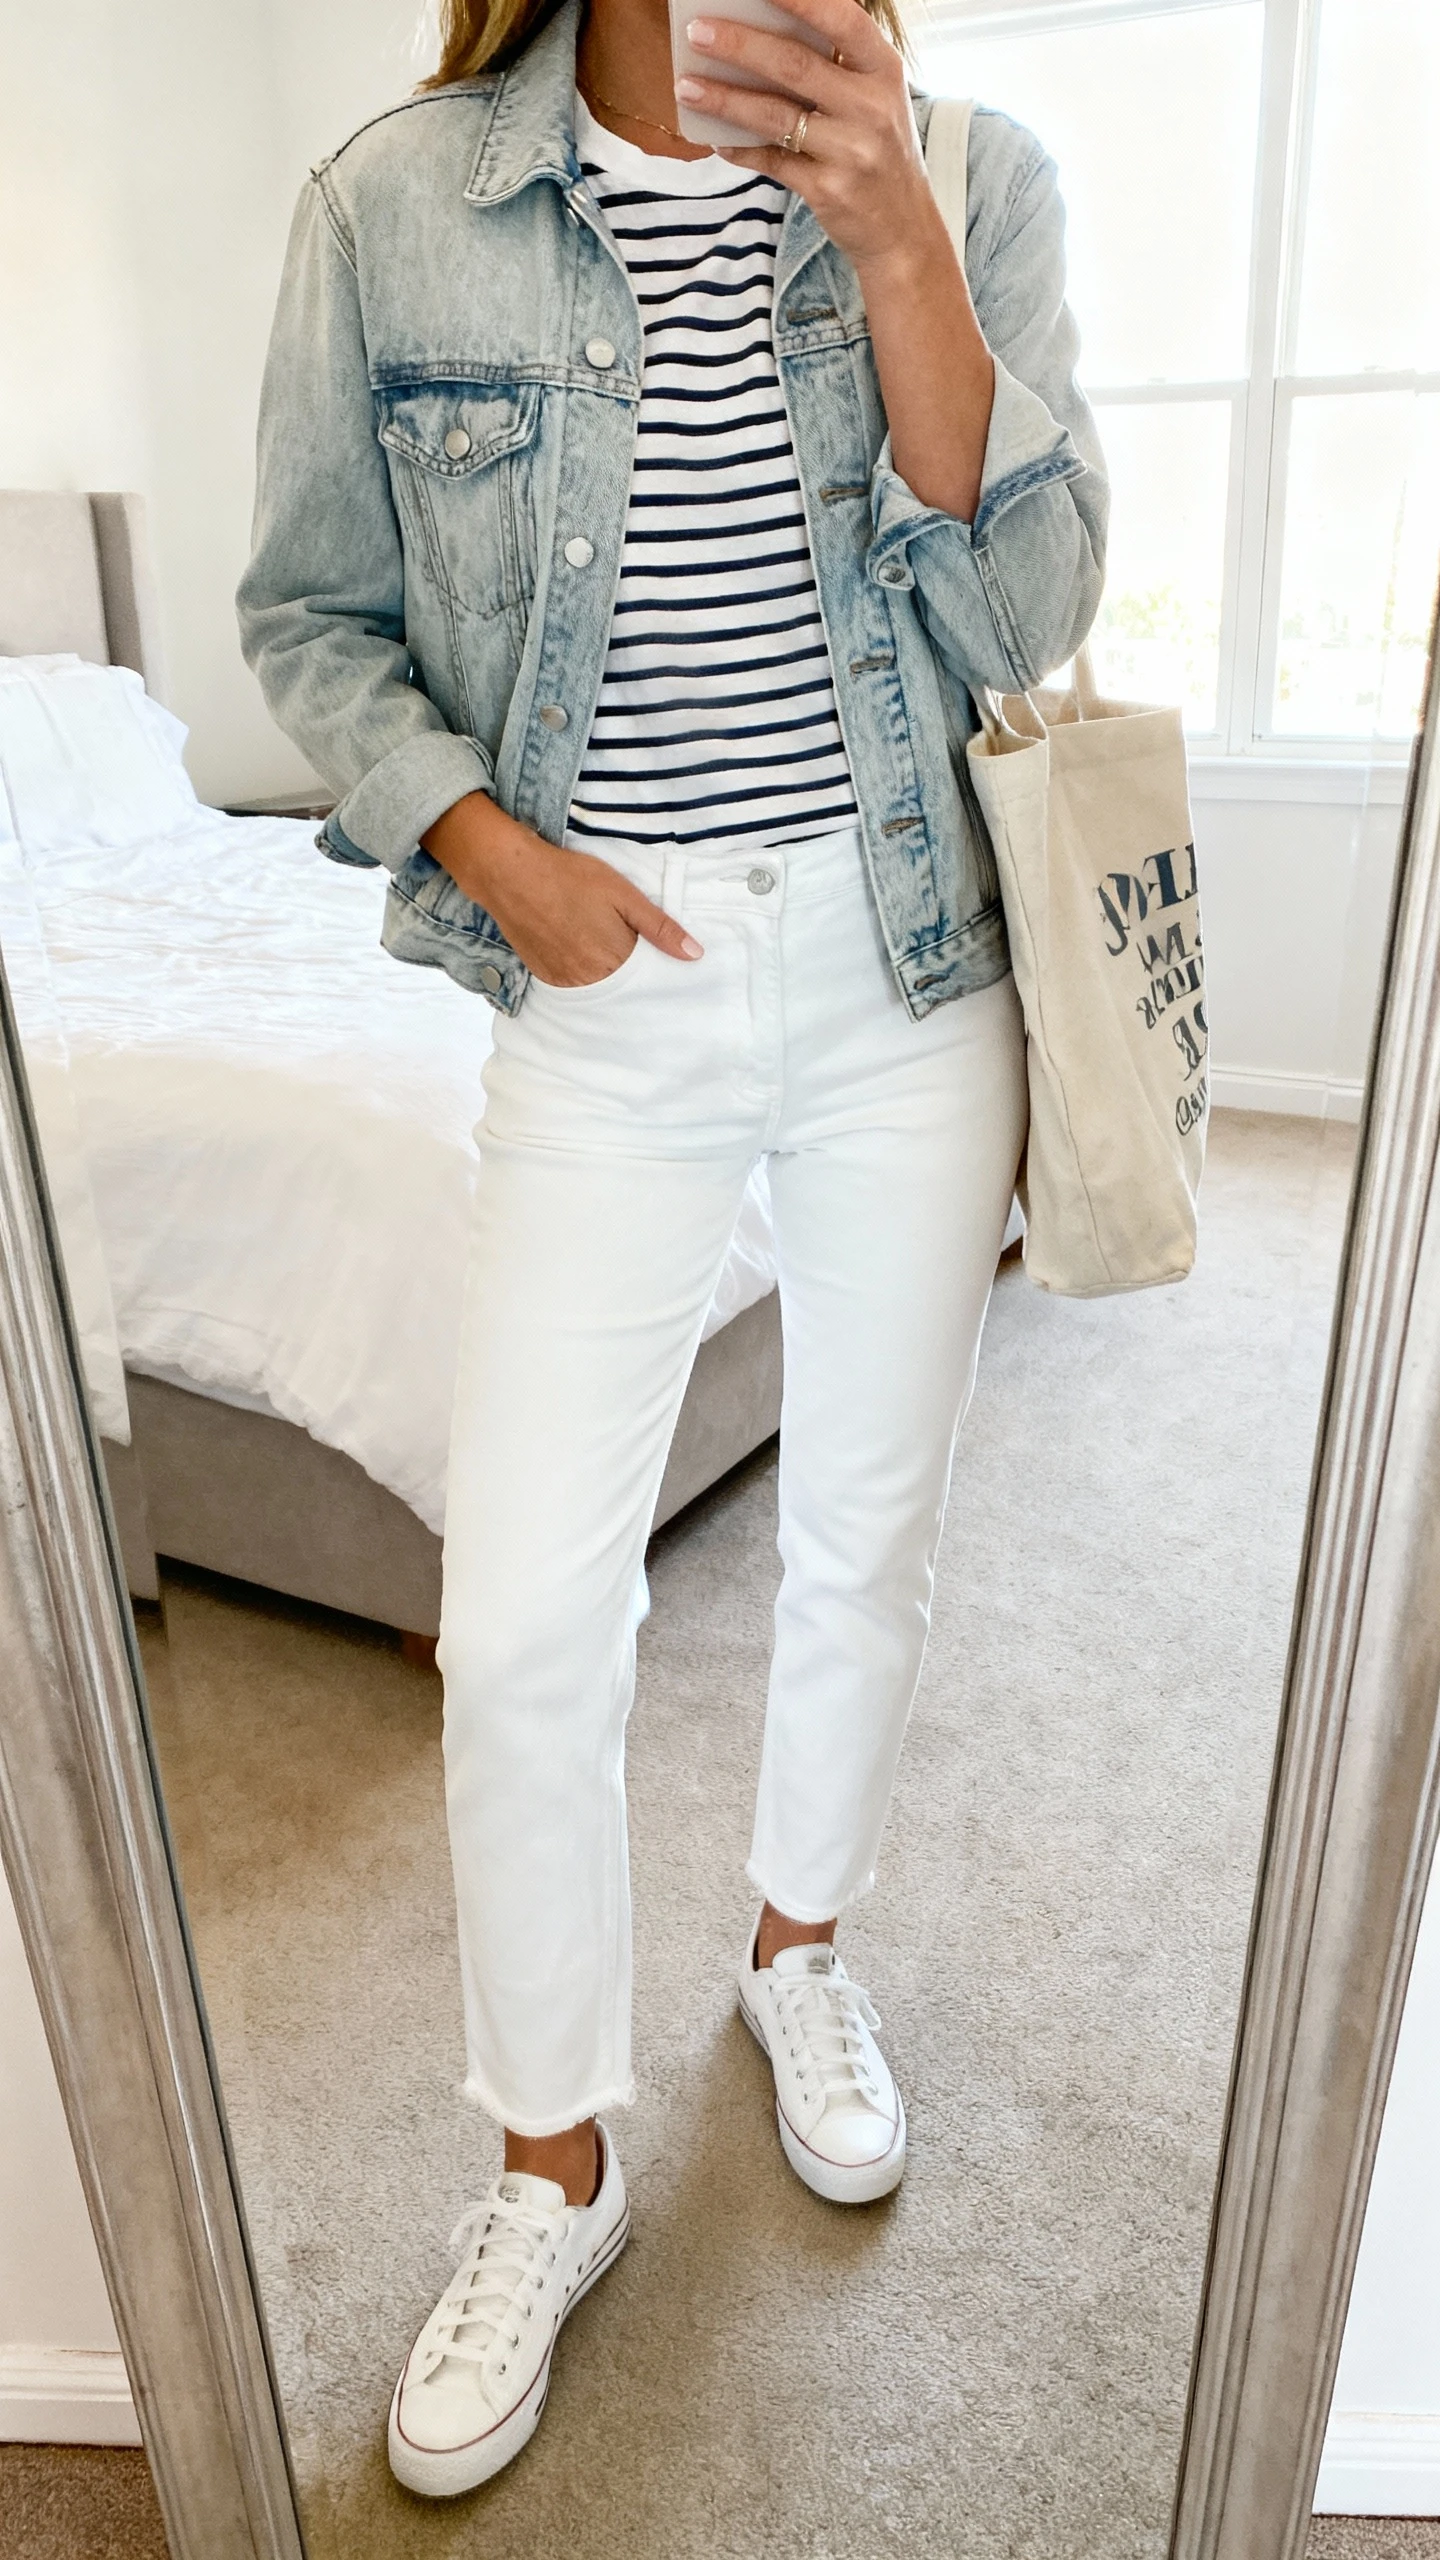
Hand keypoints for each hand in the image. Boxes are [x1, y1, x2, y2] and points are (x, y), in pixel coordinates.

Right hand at [422, 795, 702, 987]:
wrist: (511, 874)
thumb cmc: (570, 877)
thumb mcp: (624, 895)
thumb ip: (660, 928)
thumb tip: (695, 955)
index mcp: (615, 961)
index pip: (646, 981)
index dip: (655, 970)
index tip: (660, 961)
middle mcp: (589, 979)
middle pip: (622, 988)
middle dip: (631, 975)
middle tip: (627, 947)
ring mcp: (564, 980)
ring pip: (597, 988)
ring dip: (606, 976)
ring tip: (603, 947)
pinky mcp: (544, 976)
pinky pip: (573, 985)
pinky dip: (583, 974)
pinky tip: (581, 951)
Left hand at [675, 0, 942, 275]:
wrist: (904, 228)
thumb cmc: (880, 151)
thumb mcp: (874, 99)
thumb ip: (834, 67)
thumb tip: (760, 36)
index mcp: (883, 70)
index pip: (842, 20)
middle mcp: (871, 108)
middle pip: (795, 65)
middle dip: (739, 45)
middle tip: (697, 32)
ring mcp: (851, 152)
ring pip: (775, 116)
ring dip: (724, 98)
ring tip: (687, 85)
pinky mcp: (828, 190)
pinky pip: (772, 162)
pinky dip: (739, 148)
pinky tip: (715, 137)